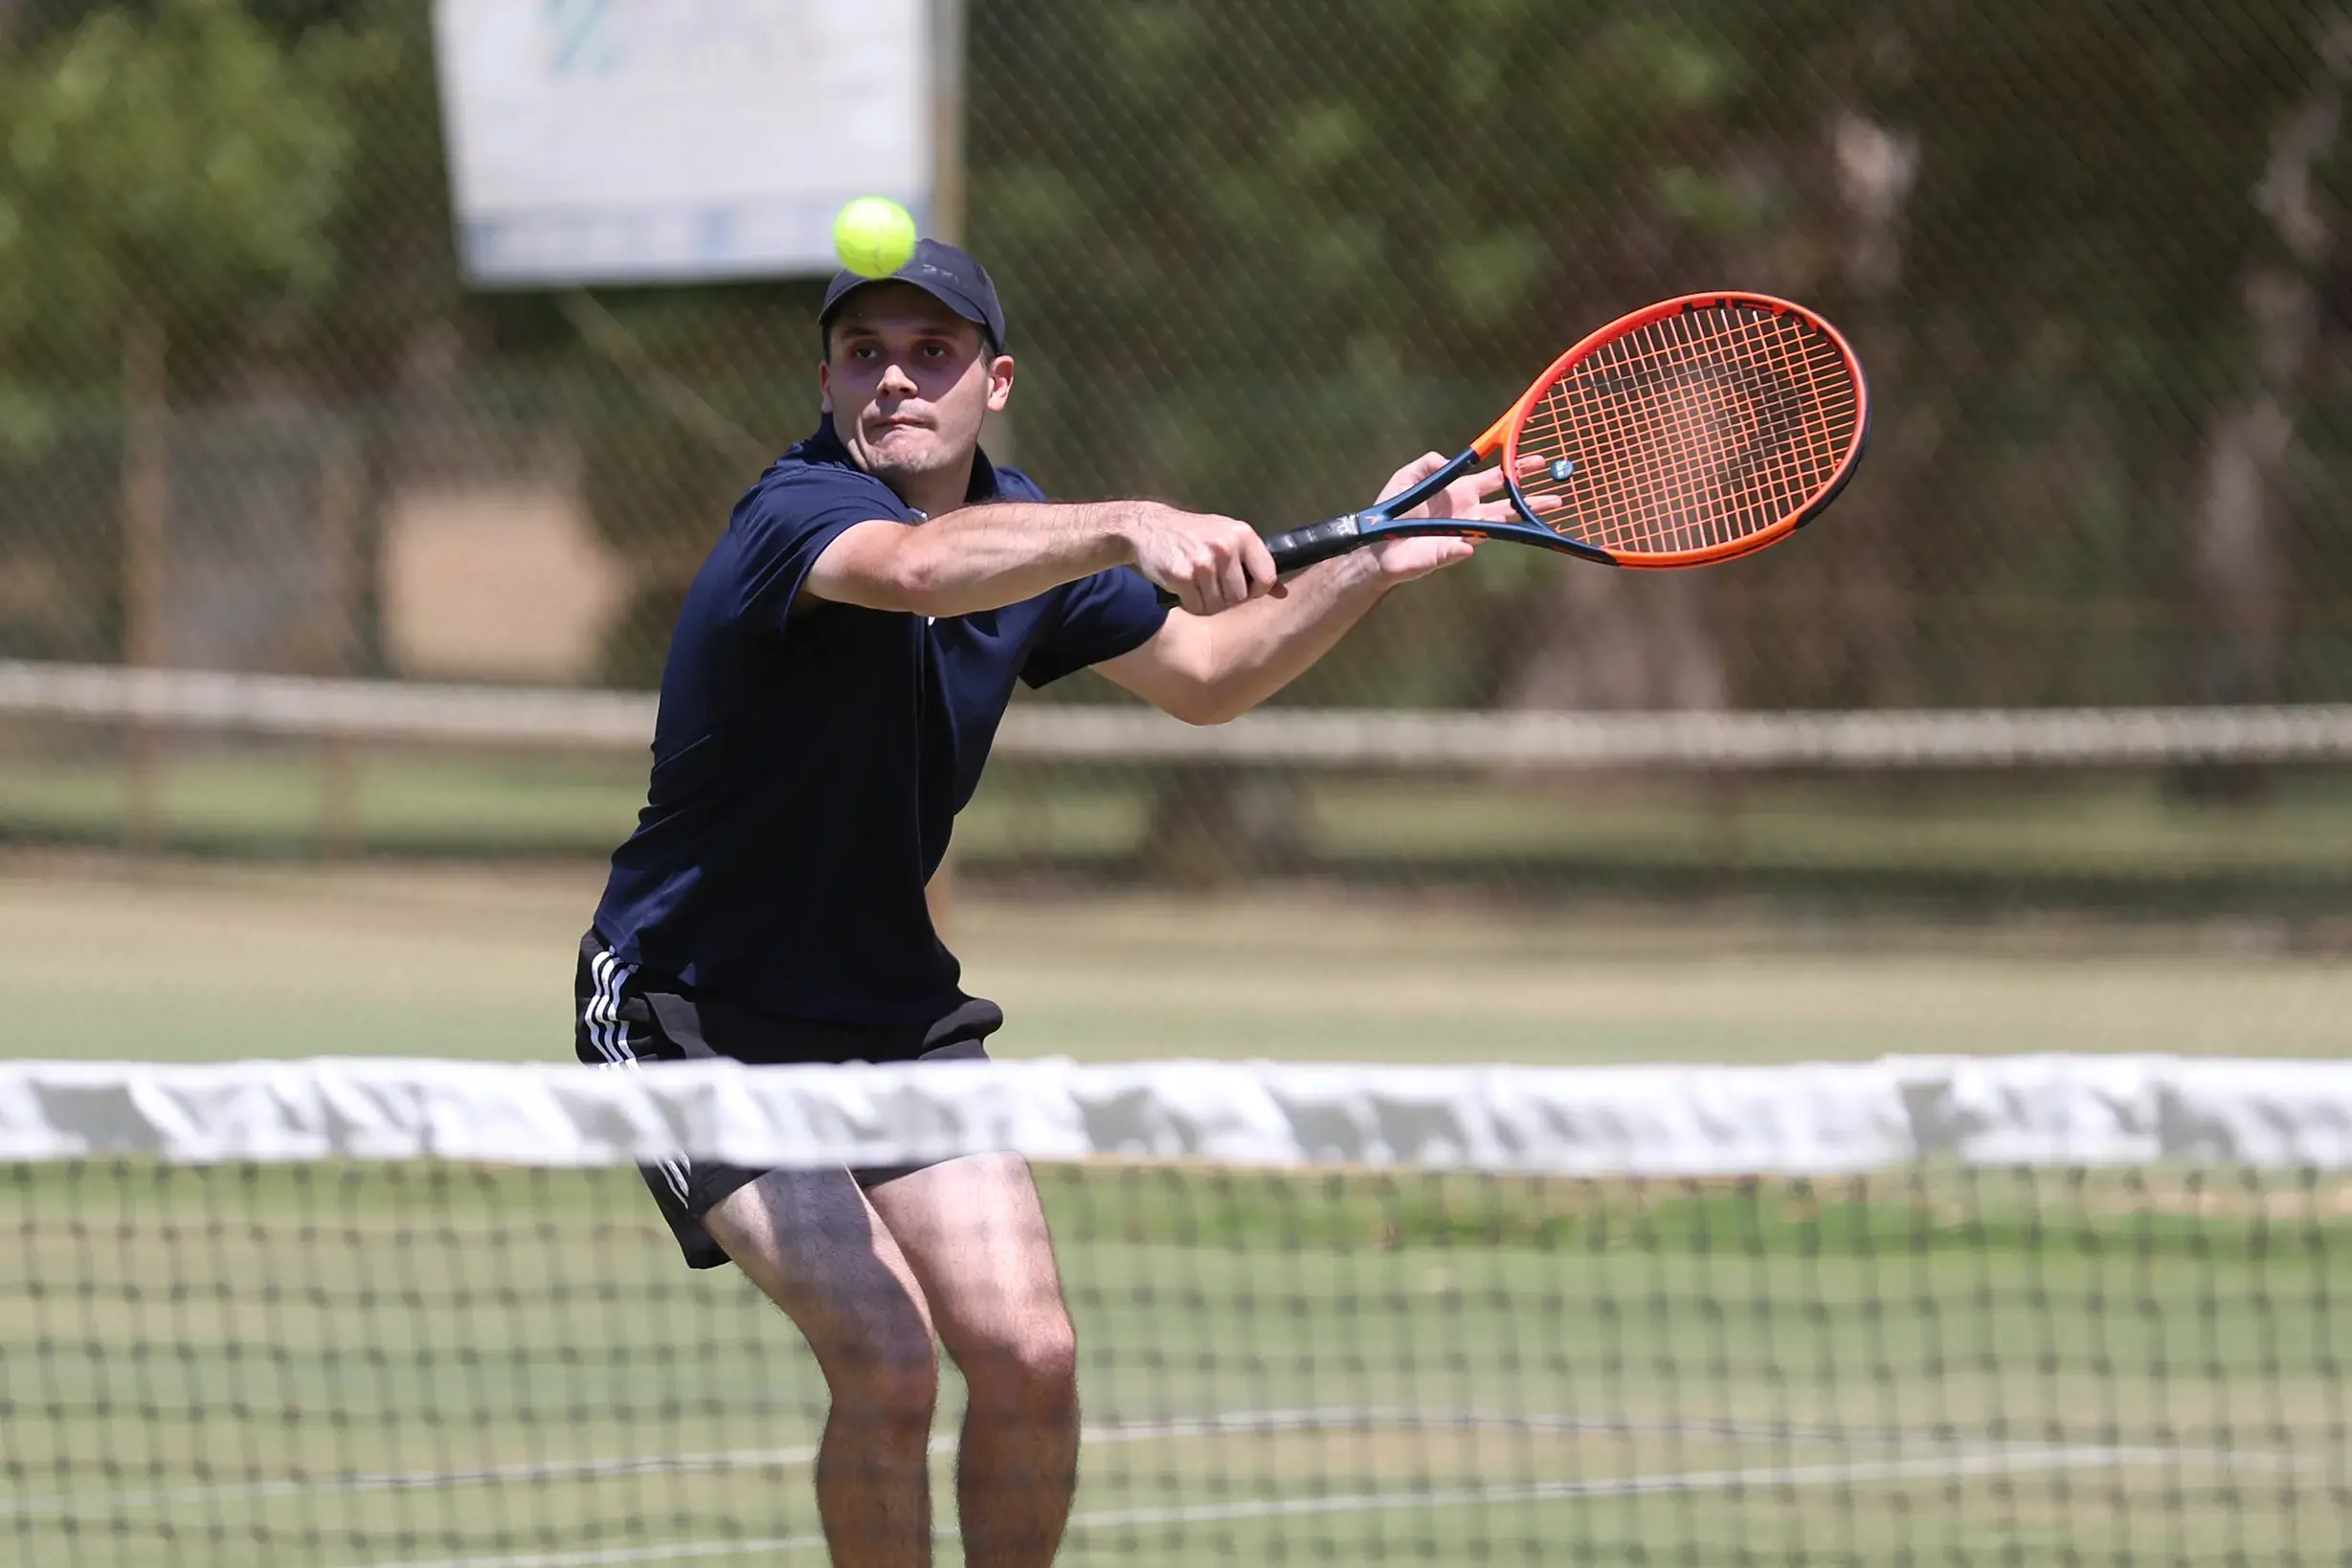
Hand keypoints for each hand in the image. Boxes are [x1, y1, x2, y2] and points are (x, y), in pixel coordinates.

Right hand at [1122, 501, 1278, 615]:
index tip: (1244, 588)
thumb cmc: (1194, 534)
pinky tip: (1185, 587)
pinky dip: (1191, 604)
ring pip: (1218, 605)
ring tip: (1198, 584)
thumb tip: (1282, 593)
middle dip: (1227, 598)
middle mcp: (1225, 547)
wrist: (1150, 527)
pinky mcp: (1182, 576)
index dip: (1257, 590)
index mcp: (1242, 535)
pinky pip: (1197, 607)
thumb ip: (1254, 563)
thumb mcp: (1228, 538)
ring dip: (1208, 602)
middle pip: (1240, 597)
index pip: (1267, 577)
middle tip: (1213, 585)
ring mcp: (1203, 562)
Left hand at [1364, 452, 1563, 584]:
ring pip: (1500, 523)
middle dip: (1532, 495)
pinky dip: (1469, 543)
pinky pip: (1464, 546)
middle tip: (1557, 488)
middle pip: (1508, 501)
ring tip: (1550, 508)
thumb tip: (1446, 460)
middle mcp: (1469, 510)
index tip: (1537, 459)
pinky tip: (1474, 541)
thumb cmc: (1392, 510)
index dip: (1516, 468)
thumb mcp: (1406, 477)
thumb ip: (1426, 464)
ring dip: (1524, 517)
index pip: (1495, 477)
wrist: (1378, 544)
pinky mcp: (1450, 551)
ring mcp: (1464, 531)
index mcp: (1461, 490)